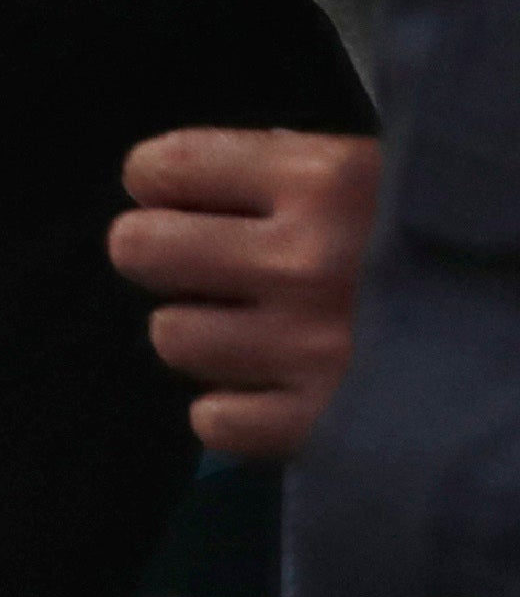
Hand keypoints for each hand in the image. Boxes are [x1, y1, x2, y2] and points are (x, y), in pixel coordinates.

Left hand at [114, 124, 376, 459]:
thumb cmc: (459, 252)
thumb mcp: (386, 180)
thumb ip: (293, 174)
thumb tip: (193, 179)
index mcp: (324, 180)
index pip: (162, 167)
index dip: (161, 183)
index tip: (182, 198)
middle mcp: (301, 261)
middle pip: (137, 250)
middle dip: (163, 255)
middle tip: (205, 267)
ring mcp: (306, 350)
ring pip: (171, 337)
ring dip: (205, 335)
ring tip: (261, 333)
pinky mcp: (322, 429)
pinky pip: (212, 421)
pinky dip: (236, 411)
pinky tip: (277, 391)